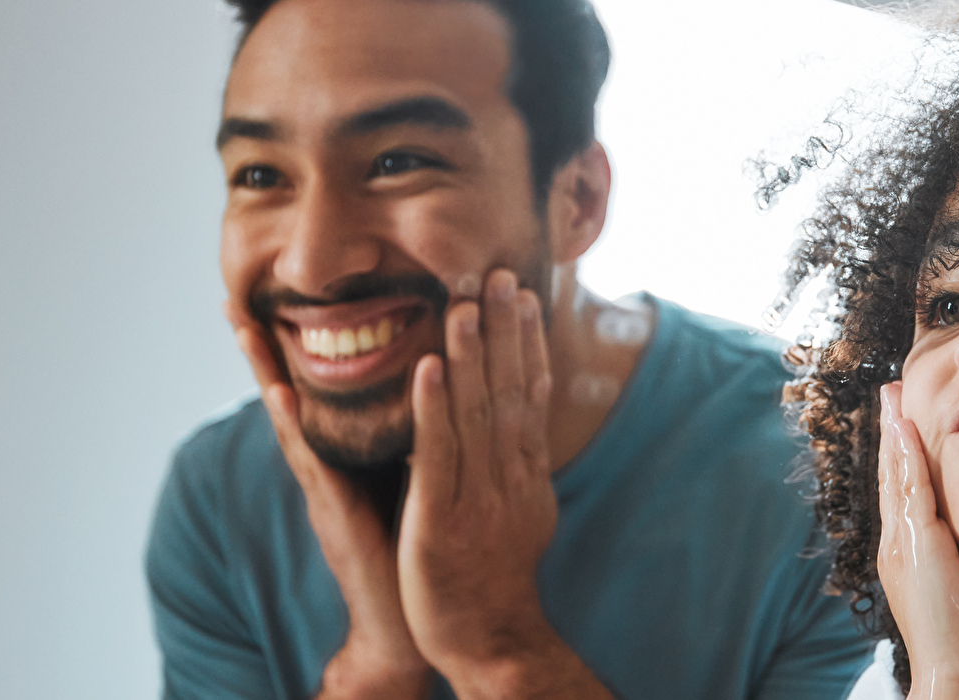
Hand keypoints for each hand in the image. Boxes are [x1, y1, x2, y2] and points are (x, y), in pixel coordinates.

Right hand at [233, 317, 430, 699]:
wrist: (410, 611)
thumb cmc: (414, 541)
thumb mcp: (412, 475)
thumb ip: (409, 435)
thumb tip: (433, 385)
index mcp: (345, 452)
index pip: (318, 390)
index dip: (295, 349)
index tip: (273, 301)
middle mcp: (325, 463)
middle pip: (287, 394)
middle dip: (261, 349)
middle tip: (233, 300)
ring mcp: (322, 484)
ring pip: (289, 417)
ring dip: (264, 372)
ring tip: (242, 327)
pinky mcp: (331, 508)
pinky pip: (311, 459)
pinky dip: (294, 427)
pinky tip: (280, 396)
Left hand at [397, 270, 600, 695]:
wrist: (491, 641)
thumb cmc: (495, 583)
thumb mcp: (521, 519)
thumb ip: (517, 473)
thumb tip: (522, 437)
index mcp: (525, 475)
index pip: (530, 394)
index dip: (526, 343)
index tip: (522, 296)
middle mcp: (510, 477)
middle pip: (509, 391)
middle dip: (504, 331)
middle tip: (500, 274)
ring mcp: (479, 496)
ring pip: (476, 413)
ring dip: (470, 354)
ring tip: (463, 303)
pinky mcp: (442, 517)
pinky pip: (439, 453)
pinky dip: (433, 406)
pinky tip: (427, 366)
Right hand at [876, 382, 958, 699]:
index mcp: (917, 554)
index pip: (912, 491)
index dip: (910, 455)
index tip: (911, 420)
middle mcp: (901, 545)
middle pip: (895, 475)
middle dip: (895, 432)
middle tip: (892, 391)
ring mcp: (902, 545)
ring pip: (897, 474)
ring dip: (895, 431)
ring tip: (893, 393)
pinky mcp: (914, 547)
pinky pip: (909, 488)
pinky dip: (906, 454)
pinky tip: (907, 425)